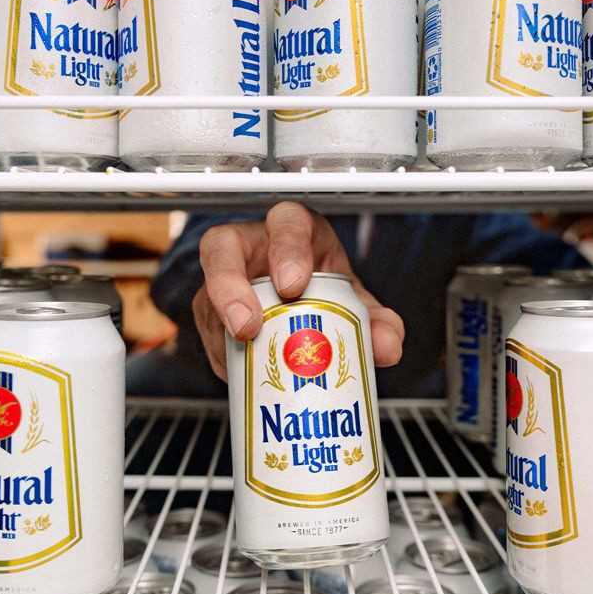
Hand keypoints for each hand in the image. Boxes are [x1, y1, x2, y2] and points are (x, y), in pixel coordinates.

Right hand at [193, 202, 404, 380]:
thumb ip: (375, 321)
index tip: (293, 285)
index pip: (287, 221)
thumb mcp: (353, 301)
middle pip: (223, 246)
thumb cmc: (322, 287)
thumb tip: (386, 347)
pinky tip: (240, 371)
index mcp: (295, 231)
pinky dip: (222, 354)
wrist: (300, 306)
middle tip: (249, 325)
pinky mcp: (210, 309)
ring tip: (241, 355)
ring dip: (221, 328)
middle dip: (230, 284)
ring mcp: (225, 278)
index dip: (287, 248)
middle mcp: (252, 246)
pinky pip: (206, 329)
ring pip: (206, 291)